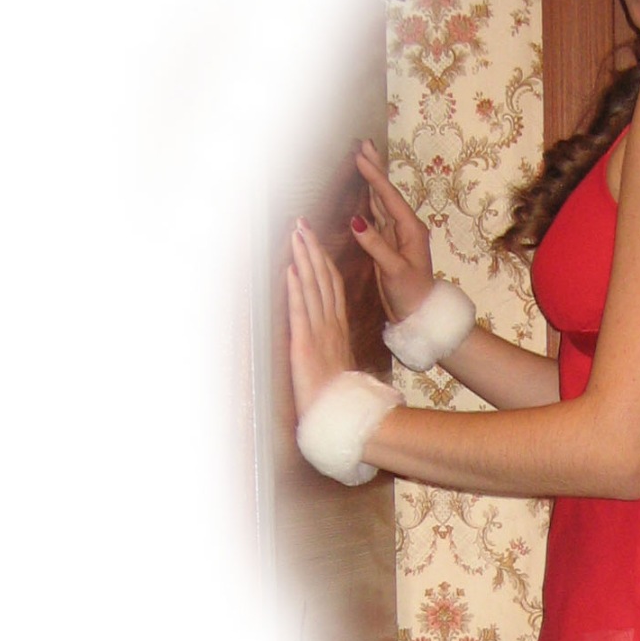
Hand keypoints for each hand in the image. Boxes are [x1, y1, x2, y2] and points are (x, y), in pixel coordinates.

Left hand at [287, 220, 356, 417]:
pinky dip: (296, 289)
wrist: (347, 417)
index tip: (314, 238)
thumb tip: (333, 338)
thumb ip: (337, 345)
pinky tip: (292, 269)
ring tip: (297, 234)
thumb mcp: (341, 364)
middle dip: (313, 249)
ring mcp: (320, 333)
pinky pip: (302, 312)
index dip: (322, 260)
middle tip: (303, 223)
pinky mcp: (306, 345)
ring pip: (314, 288)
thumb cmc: (343, 396)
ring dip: (305, 259)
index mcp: (338, 328)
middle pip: (324, 279)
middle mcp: (331, 325)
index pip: (332, 286)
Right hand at [351, 138, 434, 319]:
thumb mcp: (394, 270)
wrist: (418, 313)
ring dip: (372, 180)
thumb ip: (375, 245)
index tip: (360, 157)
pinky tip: (364, 188)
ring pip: (381, 200)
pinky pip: (376, 214)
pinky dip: (369, 198)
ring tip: (363, 158)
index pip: (389, 198)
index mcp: (411, 230)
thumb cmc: (411, 293)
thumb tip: (355, 220)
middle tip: (364, 144)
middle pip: (386, 192)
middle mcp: (405, 227)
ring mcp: (396, 234)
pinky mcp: (387, 243)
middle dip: (375, 168)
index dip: (374, 177)